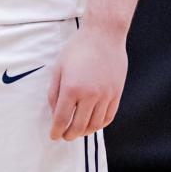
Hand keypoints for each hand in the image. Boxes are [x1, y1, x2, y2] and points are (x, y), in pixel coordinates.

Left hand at [47, 25, 126, 141]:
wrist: (104, 35)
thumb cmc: (77, 49)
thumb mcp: (59, 68)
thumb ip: (54, 92)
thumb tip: (55, 113)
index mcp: (72, 88)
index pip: (62, 119)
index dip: (56, 131)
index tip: (54, 136)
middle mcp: (90, 95)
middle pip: (78, 126)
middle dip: (69, 135)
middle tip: (64, 136)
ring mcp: (106, 95)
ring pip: (95, 125)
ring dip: (84, 132)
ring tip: (78, 132)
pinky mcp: (116, 93)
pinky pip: (109, 116)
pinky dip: (100, 125)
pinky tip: (93, 124)